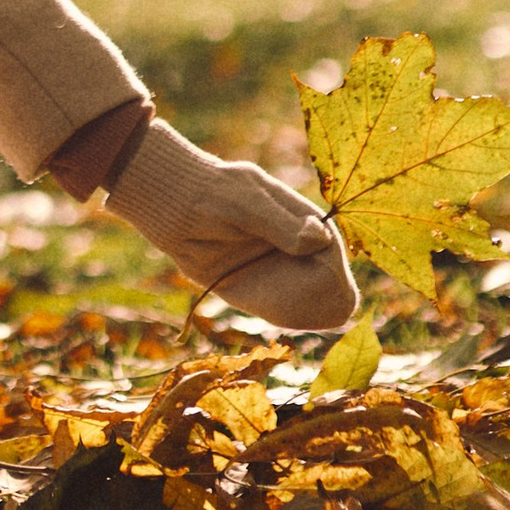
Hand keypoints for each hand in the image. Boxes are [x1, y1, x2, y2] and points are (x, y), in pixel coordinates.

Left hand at [109, 122, 357, 334]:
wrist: (174, 208)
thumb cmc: (214, 194)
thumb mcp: (248, 203)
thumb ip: (279, 223)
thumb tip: (318, 239)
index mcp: (298, 218)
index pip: (328, 246)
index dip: (334, 266)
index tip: (332, 281)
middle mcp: (290, 245)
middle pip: (322, 275)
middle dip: (325, 291)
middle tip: (329, 306)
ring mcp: (271, 266)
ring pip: (303, 295)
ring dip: (307, 307)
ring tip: (310, 313)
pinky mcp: (251, 286)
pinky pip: (276, 307)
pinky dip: (285, 312)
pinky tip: (286, 315)